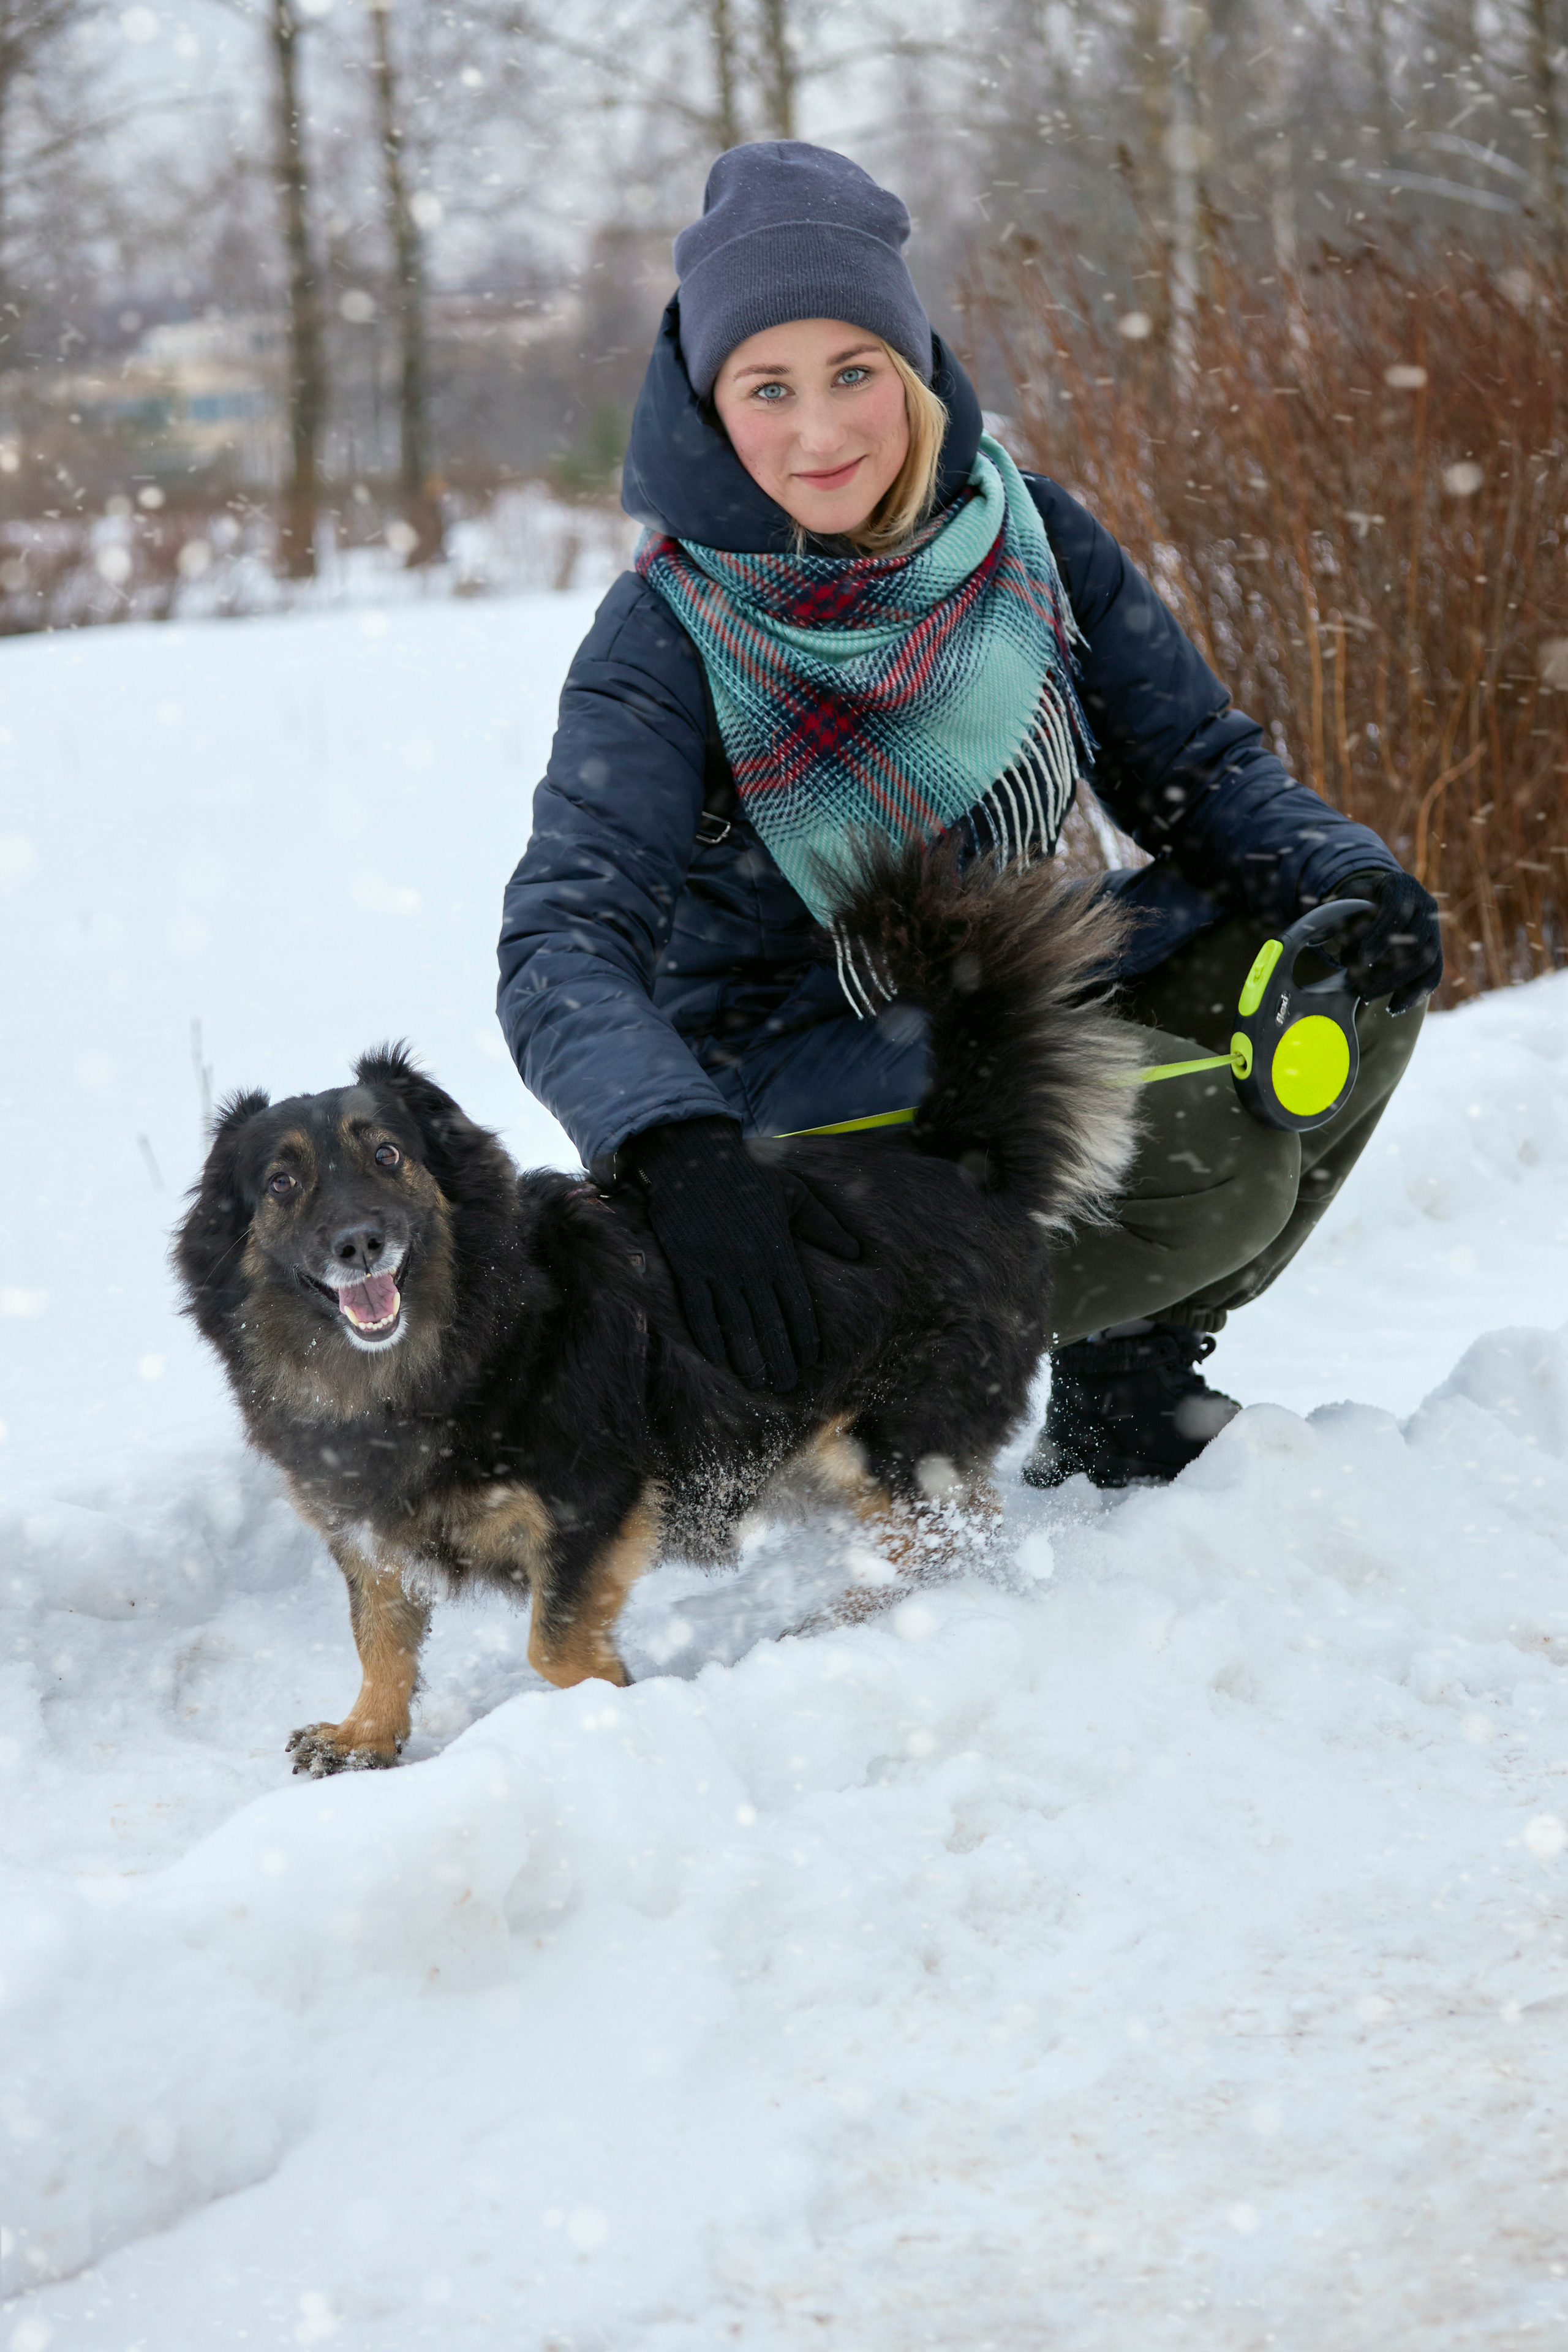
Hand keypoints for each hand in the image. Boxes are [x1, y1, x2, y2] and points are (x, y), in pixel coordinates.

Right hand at [626, 1116, 859, 1391]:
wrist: (695, 1159)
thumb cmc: (750, 1175)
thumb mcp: (795, 1194)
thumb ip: (826, 1226)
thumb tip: (857, 1253)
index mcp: (778, 1249)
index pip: (796, 1304)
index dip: (805, 1335)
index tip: (811, 1359)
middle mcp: (750, 1264)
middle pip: (768, 1322)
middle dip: (780, 1357)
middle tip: (787, 1385)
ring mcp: (716, 1267)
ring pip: (735, 1323)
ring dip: (748, 1357)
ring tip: (758, 1383)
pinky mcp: (687, 1266)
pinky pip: (699, 1310)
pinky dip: (709, 1337)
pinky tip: (719, 1359)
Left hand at [1328, 869, 1443, 1014]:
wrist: (1386, 898)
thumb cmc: (1362, 899)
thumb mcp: (1348, 897)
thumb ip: (1338, 912)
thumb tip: (1327, 935)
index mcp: (1403, 886)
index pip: (1397, 911)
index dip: (1381, 935)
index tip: (1364, 957)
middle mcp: (1426, 904)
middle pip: (1414, 940)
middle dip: (1388, 967)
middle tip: (1362, 988)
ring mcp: (1434, 928)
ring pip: (1425, 960)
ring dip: (1397, 983)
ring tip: (1368, 997)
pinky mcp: (1437, 948)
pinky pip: (1433, 973)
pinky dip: (1416, 992)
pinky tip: (1395, 1008)